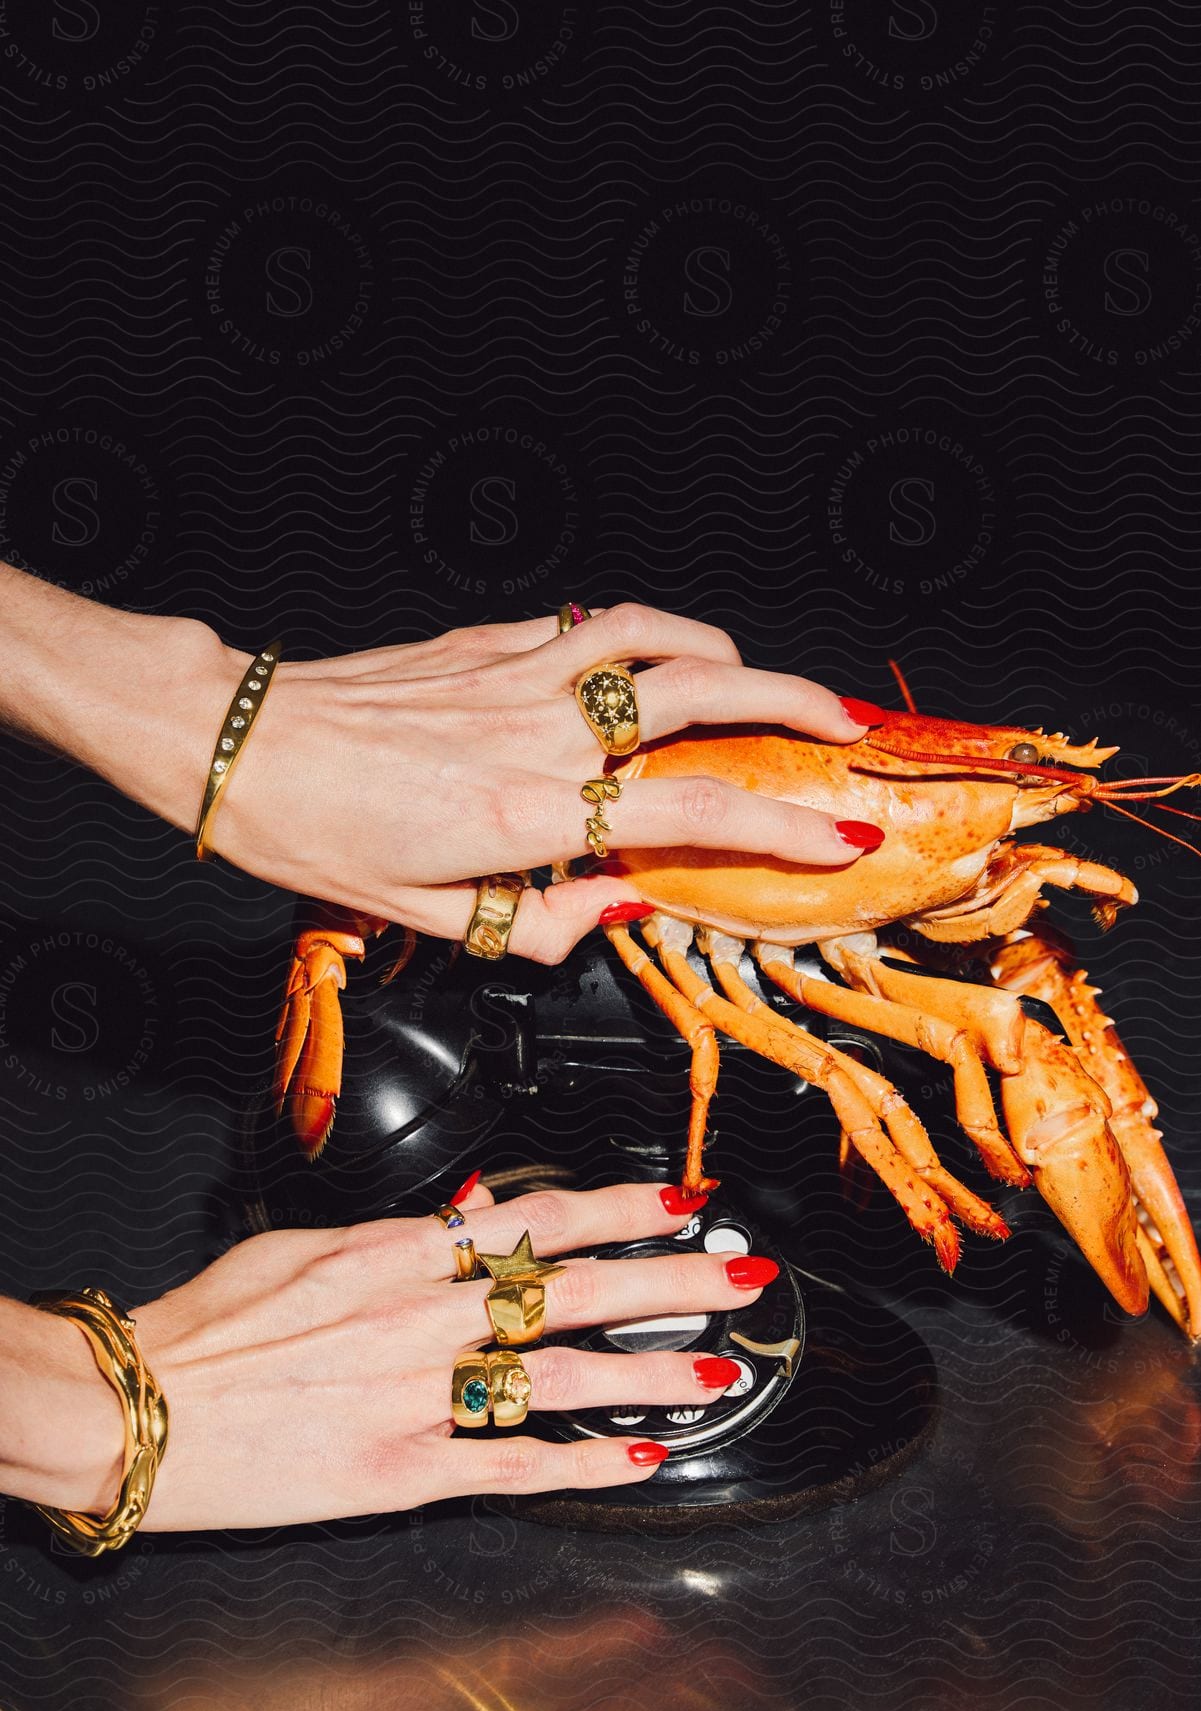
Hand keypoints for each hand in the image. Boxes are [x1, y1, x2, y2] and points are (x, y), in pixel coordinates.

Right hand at [117, 1179, 778, 1529]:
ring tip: (714, 1370)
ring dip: (649, 1371)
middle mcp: (419, 1316)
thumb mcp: (306, 1244)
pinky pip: (512, 1465)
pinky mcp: (401, 1471)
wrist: (141, 1409)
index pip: (536, 1218)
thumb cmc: (214, 1327)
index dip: (620, 1207)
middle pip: (571, 1289)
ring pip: (558, 1375)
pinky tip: (635, 1458)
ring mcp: (415, 1395)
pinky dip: (581, 1462)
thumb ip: (403, 1230)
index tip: (680, 1198)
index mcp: (396, 1252)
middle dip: (668, 1278)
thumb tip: (478, 1206)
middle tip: (739, 1274)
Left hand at [206, 604, 883, 959]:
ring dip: (726, 649)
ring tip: (759, 677)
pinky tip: (649, 657)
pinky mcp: (483, 641)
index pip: (694, 812)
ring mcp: (515, 674)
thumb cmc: (314, 832)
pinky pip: (586, 625)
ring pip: (653, 636)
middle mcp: (539, 731)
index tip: (842, 835)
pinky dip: (639, 634)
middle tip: (841, 723)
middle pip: (703, 694)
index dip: (784, 824)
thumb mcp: (424, 916)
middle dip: (793, 703)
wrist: (236, 744)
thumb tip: (617, 912)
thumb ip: (537, 924)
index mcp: (530, 812)